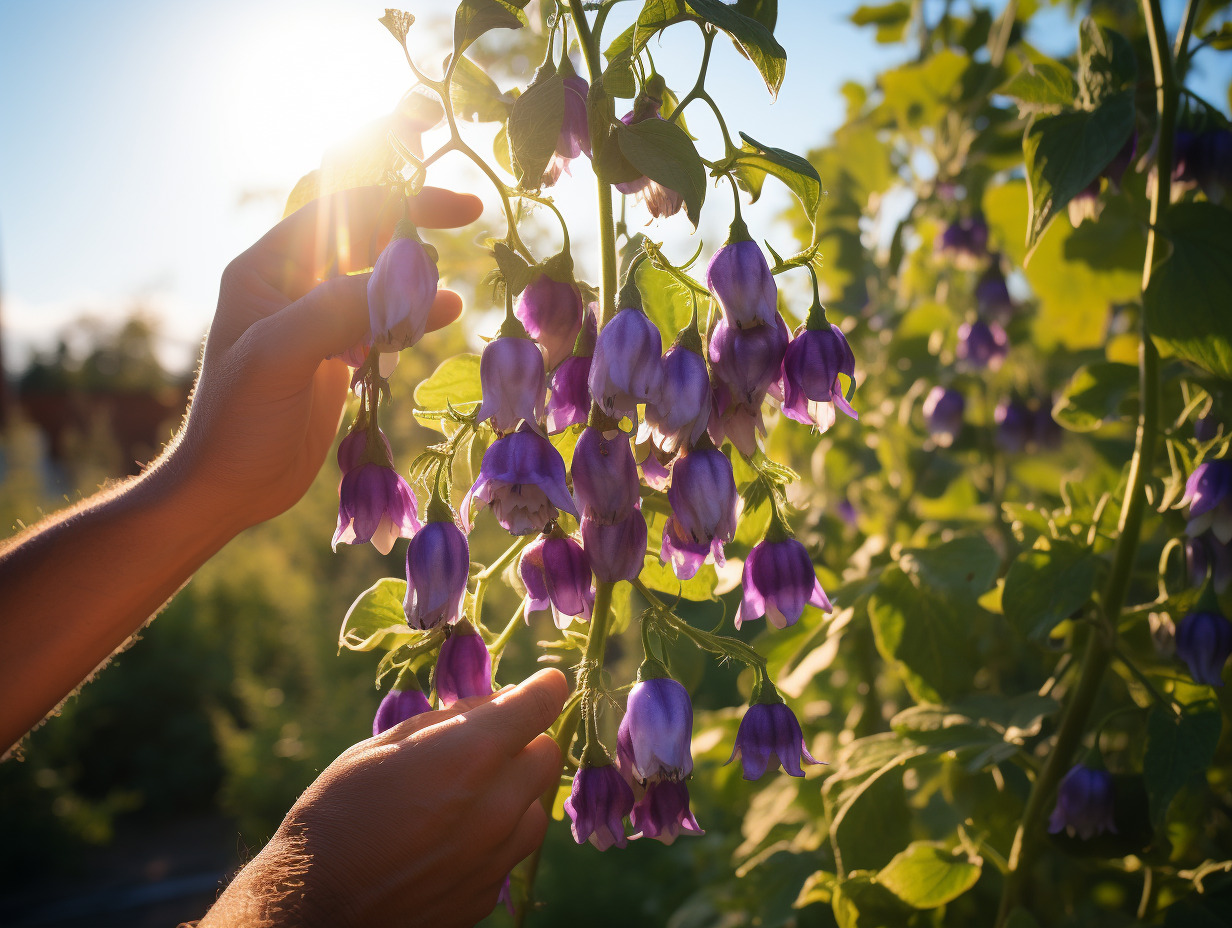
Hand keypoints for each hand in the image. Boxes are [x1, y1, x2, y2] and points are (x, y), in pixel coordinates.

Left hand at [172, 183, 482, 533]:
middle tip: (471, 213)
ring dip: (415, 270)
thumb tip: (426, 289)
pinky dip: (411, 312)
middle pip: (363, 227)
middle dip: (414, 217)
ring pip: (378, 270)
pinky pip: (383, 314)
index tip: (459, 203)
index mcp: (268, 265)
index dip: (400, 195)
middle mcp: (293, 280)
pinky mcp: (337, 351)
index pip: (342, 206)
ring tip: (446, 287)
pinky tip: (435, 319)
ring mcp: (317, 316)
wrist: (227, 488)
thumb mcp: (280, 355)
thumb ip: (340, 311)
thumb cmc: (238, 421)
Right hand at [202, 669, 568, 927]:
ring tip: (465, 799)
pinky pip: (510, 852)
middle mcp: (496, 806)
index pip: (539, 706)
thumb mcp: (382, 747)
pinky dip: (495, 839)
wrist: (312, 907)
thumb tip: (495, 703)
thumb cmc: (337, 813)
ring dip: (515, 794)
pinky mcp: (486, 895)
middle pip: (548, 756)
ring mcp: (495, 856)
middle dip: (526, 742)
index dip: (544, 689)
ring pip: (537, 808)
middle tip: (486, 745)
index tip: (545, 685)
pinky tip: (451, 841)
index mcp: (469, 756)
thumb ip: (447, 722)